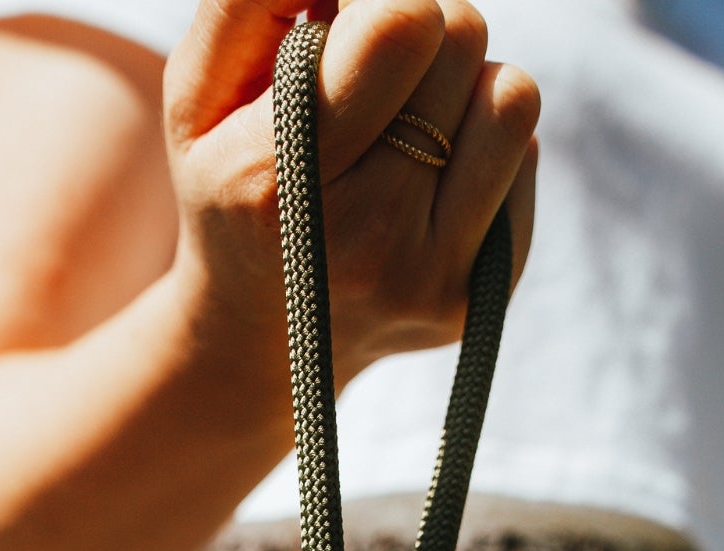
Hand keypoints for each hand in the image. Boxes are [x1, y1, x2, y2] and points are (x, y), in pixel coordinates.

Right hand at [162, 0, 539, 382]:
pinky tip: (428, 183)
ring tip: (409, 125)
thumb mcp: (197, 99)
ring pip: (512, 98)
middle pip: (462, 42)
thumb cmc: (229, 190)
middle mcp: (363, 240)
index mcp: (282, 182)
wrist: (257, 342)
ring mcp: (428, 277)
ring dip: (466, 87)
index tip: (352, 25)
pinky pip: (527, 158)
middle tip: (375, 81)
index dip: (388, 2)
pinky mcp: (479, 297)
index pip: (402, 26)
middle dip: (424, 34)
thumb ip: (250, 3)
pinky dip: (483, 150)